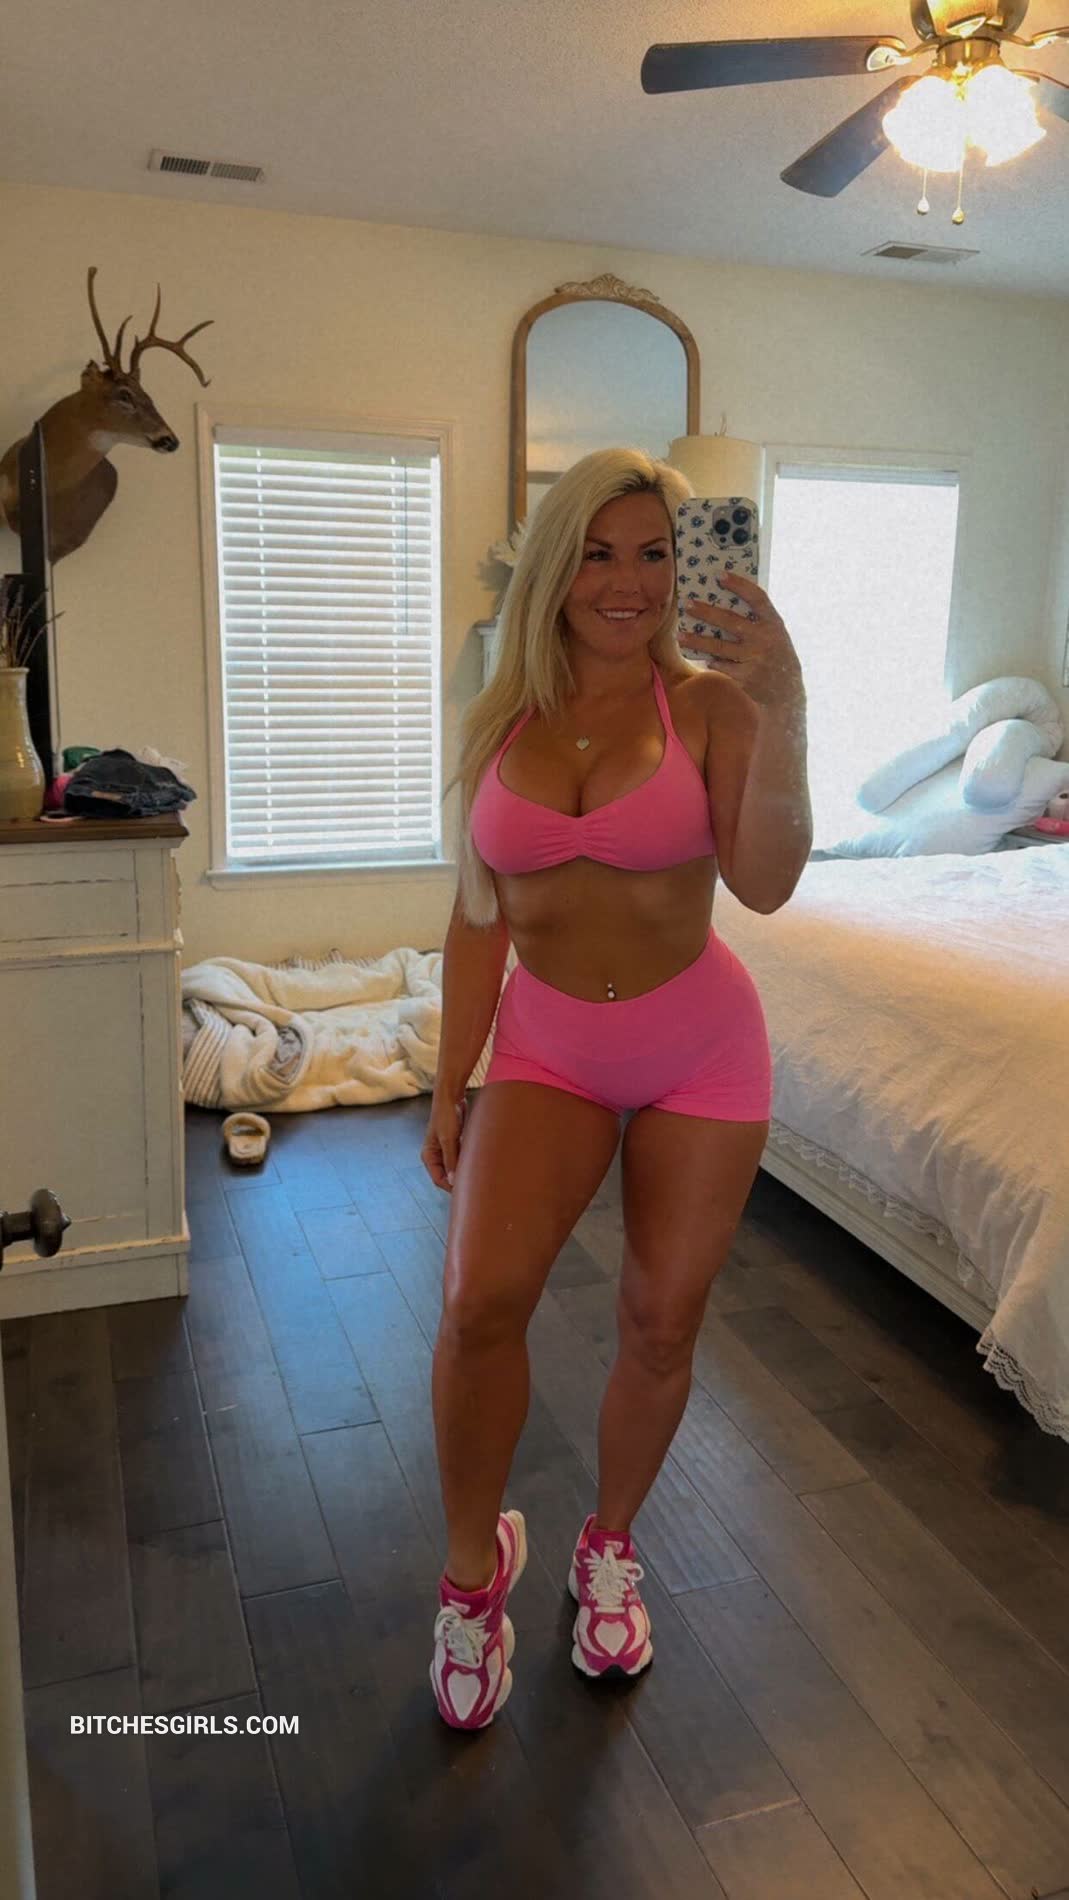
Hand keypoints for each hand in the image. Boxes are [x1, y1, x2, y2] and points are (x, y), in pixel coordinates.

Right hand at [421, 1088, 467, 1192]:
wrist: (451, 1097)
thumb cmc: (446, 1116)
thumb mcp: (448, 1139)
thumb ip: (451, 1160)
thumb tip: (453, 1181)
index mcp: (428, 1156)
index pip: (438, 1179)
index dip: (451, 1186)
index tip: (466, 1190)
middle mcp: (435, 1155)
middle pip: (446, 1175)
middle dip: (458, 1180)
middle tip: (474, 1186)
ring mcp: (445, 1150)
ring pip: (454, 1168)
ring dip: (464, 1171)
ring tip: (477, 1175)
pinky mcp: (454, 1144)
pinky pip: (460, 1159)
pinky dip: (467, 1162)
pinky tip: (477, 1164)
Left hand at [679, 571, 804, 713]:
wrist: (787, 690)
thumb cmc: (776, 655)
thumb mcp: (775, 634)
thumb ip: (757, 620)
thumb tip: (725, 601)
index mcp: (774, 623)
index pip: (757, 598)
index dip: (739, 585)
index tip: (720, 575)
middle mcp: (764, 639)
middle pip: (730, 621)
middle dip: (706, 612)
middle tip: (687, 604)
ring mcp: (754, 659)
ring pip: (719, 647)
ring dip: (697, 640)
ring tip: (680, 635)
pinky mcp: (745, 677)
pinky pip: (720, 666)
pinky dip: (709, 661)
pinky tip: (699, 656)